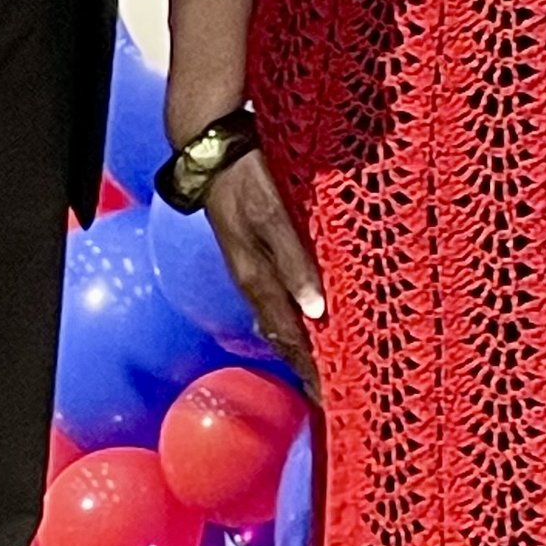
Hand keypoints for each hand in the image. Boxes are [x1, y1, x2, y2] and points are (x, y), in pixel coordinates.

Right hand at [203, 152, 325, 391]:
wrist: (213, 147)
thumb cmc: (245, 177)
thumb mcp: (270, 216)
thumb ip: (292, 259)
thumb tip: (315, 312)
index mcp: (257, 277)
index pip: (288, 336)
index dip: (308, 368)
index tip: (329, 399)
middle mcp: (254, 278)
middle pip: (283, 334)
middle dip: (306, 364)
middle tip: (332, 393)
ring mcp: (254, 264)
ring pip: (281, 316)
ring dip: (303, 341)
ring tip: (325, 363)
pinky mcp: (258, 248)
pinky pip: (279, 294)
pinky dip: (298, 313)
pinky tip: (310, 313)